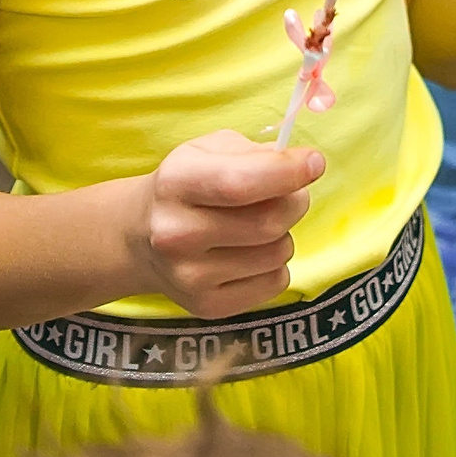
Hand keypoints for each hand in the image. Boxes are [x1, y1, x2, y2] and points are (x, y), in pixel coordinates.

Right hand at [133, 129, 321, 317]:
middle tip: (288, 195)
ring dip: (283, 235)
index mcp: (175, 182)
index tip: (314, 163)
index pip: (241, 182)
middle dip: (294, 202)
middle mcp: (176, 233)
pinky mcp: (207, 306)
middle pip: (269, 222)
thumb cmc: (188, 186)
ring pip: (278, 253)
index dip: (288, 172)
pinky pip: (275, 282)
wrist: (141, 236)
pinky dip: (275, 265)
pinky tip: (250, 254)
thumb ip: (255, 152)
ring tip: (258, 227)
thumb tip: (303, 165)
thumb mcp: (208, 151)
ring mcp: (189, 276)